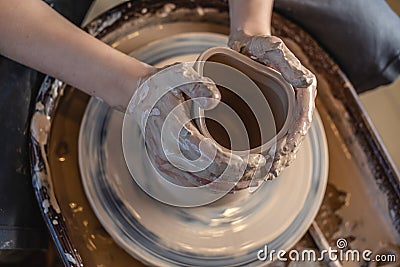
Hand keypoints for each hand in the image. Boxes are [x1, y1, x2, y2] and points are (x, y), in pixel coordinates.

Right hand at [128, 63, 265, 191]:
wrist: (141, 97)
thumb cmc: (164, 86)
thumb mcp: (181, 76)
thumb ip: (199, 86)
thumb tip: (215, 100)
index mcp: (174, 133)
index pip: (211, 160)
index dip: (238, 166)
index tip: (259, 160)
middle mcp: (168, 154)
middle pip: (211, 177)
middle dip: (240, 177)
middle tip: (263, 170)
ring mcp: (166, 164)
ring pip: (204, 184)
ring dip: (230, 184)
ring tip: (254, 178)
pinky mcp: (168, 168)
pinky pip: (195, 183)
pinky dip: (216, 185)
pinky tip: (233, 181)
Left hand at [228, 30, 316, 178]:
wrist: (248, 43)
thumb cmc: (261, 45)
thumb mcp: (274, 49)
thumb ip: (289, 64)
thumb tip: (307, 82)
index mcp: (302, 91)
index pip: (301, 121)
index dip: (293, 140)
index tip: (281, 155)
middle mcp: (296, 103)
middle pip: (294, 135)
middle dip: (284, 156)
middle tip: (270, 173)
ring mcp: (284, 110)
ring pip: (285, 140)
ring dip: (278, 160)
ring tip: (265, 176)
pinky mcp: (272, 113)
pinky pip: (274, 136)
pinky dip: (269, 152)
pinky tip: (259, 165)